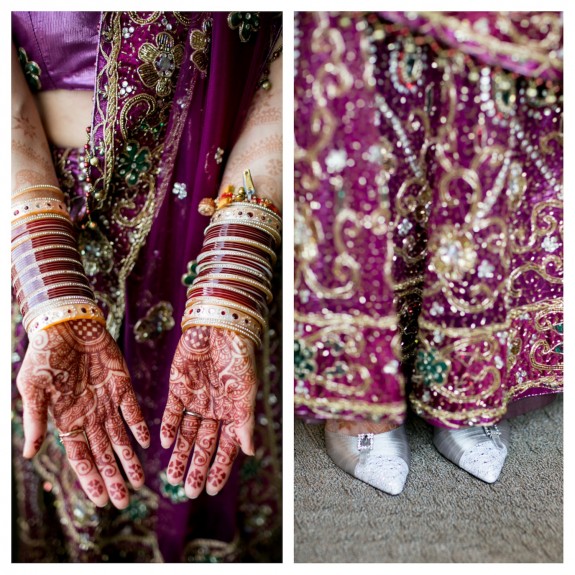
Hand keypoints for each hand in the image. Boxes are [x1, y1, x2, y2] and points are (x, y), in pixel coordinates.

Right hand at [16, 319, 149, 508]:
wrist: (66, 325)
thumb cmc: (44, 355)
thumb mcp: (32, 389)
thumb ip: (35, 420)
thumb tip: (29, 453)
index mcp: (66, 420)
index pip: (81, 457)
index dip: (90, 479)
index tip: (100, 501)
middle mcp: (89, 416)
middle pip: (104, 454)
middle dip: (113, 477)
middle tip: (125, 501)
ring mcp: (106, 402)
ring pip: (120, 438)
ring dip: (129, 458)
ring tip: (139, 481)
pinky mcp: (122, 385)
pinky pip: (132, 410)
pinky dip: (138, 427)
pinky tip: (147, 443)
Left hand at [161, 326, 256, 497]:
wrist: (219, 328)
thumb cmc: (239, 358)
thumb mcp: (246, 392)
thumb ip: (244, 422)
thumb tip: (250, 453)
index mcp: (233, 411)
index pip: (226, 446)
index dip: (219, 468)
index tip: (211, 489)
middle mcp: (214, 409)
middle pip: (204, 445)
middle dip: (197, 467)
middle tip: (188, 491)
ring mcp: (196, 400)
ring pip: (186, 434)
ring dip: (180, 454)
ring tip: (172, 477)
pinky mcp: (178, 388)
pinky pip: (173, 413)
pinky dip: (169, 428)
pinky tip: (165, 444)